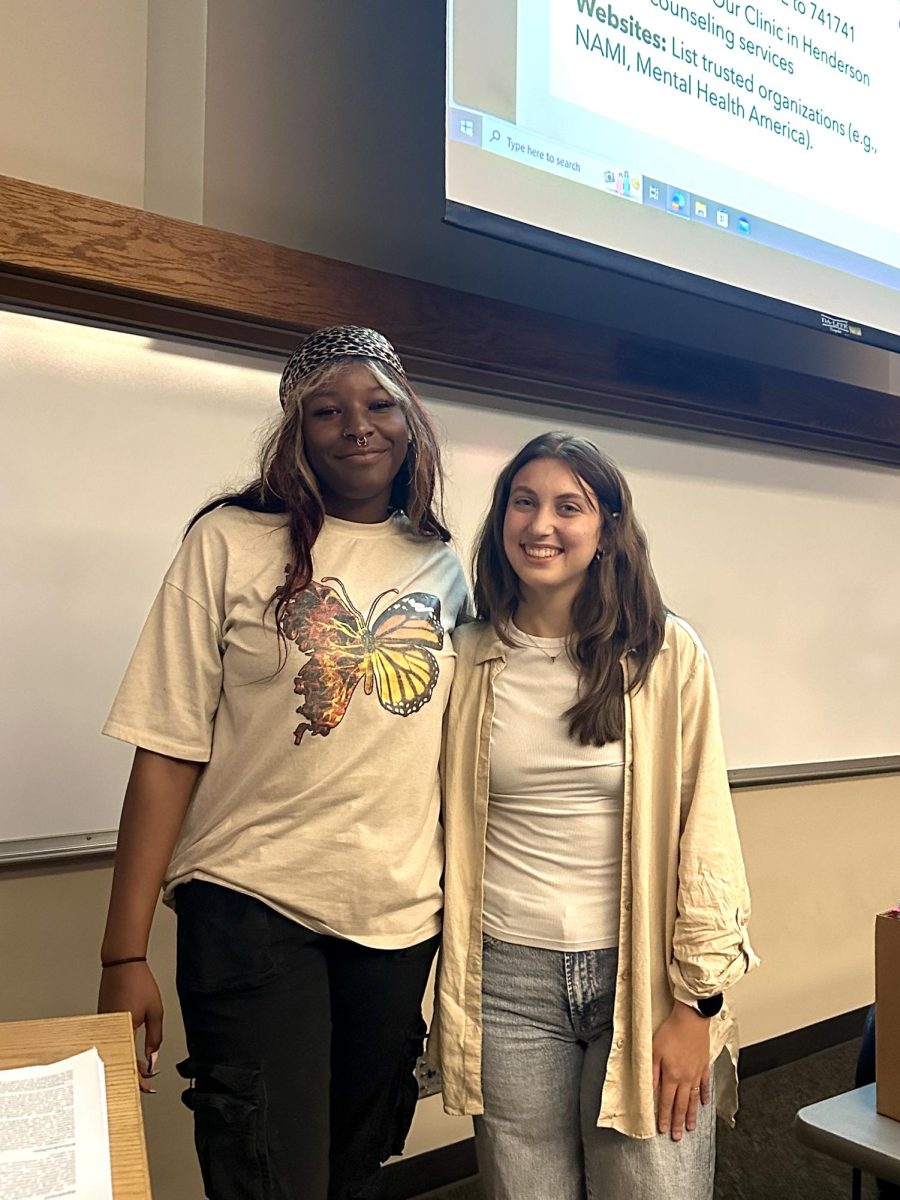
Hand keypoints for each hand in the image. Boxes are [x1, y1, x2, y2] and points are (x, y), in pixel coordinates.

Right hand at [98, 961, 162, 1093]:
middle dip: (132, 1074)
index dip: (139, 1079)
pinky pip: (110, 1041)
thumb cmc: (138, 983)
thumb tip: (153, 1059)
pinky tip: (128, 1053)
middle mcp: (109, 1032)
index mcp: (123, 1031)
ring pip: (113, 1052)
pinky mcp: (102, 1021)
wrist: (123, 964)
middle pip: (118, 1062)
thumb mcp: (155, 1012)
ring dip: (125, 1062)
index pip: (129, 1064)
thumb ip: (155, 1038)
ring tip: (140, 1070)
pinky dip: (119, 1049)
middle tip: (145, 1081)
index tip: (148, 1086)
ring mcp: (103, 1027)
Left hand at [652, 1001, 710, 1140]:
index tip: (663, 1130)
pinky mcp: (704, 1065)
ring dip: (692, 1115)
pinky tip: (703, 1104)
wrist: (691, 1019)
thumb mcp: (654, 1051)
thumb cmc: (671, 1031)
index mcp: (671, 1075)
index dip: (664, 1117)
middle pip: (681, 1105)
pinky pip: (704, 1084)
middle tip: (677, 1137)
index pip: (667, 1102)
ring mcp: (696, 1073)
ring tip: (691, 1127)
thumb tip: (648, 1090)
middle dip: (678, 1122)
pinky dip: (704, 1095)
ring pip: (694, 1099)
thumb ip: (651, 1073)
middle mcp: (685, 1078)